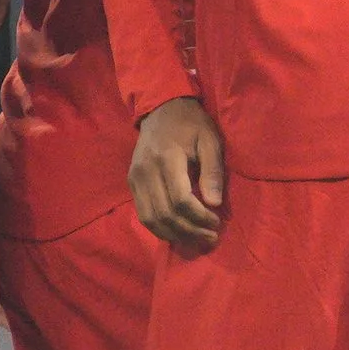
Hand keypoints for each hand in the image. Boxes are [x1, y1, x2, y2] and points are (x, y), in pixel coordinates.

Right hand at [129, 96, 225, 249]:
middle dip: (190, 231)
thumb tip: (214, 203)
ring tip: (195, 241)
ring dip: (174, 235)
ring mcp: (135, 178)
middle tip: (210, 238)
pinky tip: (177, 233)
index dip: (200, 217)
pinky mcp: (132, 183)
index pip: (181, 200)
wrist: (161, 108)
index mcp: (167, 158)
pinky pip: (143, 214)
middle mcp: (146, 171)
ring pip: (150, 219)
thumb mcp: (210, 139)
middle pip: (166, 214)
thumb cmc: (191, 123)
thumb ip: (212, 171)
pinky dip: (159, 228)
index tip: (216, 223)